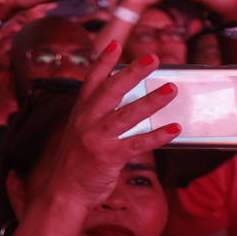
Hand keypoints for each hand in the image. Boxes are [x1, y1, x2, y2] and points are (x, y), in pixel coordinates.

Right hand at [35, 44, 179, 209]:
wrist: (62, 191)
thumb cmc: (75, 163)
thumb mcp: (79, 133)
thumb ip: (96, 117)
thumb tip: (123, 105)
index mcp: (79, 113)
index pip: (91, 80)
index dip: (103, 61)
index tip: (116, 44)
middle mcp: (86, 121)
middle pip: (110, 90)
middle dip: (132, 72)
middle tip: (153, 59)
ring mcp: (96, 138)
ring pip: (126, 114)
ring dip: (151, 101)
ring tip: (171, 89)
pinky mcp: (108, 156)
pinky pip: (137, 144)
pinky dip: (157, 136)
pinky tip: (174, 129)